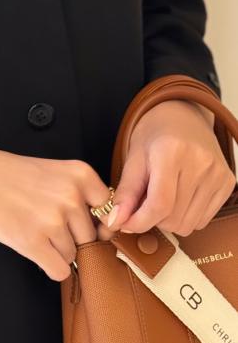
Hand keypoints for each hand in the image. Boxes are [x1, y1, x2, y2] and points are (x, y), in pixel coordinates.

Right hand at [0, 138, 111, 280]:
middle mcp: (71, 197)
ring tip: (33, 232)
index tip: (78, 224)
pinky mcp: (33, 242)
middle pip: (89, 238)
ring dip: (56, 251)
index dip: (93, 223)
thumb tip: (105, 231)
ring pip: (73, 255)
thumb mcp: (54, 172)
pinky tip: (35, 251)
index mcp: (81, 175)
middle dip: (70, 238)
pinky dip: (50, 267)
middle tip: (45, 226)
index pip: (108, 213)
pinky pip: (59, 270)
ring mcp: (53, 221)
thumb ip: (81, 194)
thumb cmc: (9, 176)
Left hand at [95, 99, 235, 240]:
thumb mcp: (133, 159)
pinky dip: (186, 217)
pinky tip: (180, 197)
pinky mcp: (227, 183)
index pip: (159, 205)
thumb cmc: (154, 136)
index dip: (138, 222)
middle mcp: (201, 163)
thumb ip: (125, 193)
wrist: (183, 117)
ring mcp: (217, 174)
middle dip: (152, 219)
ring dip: (169, 220)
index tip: (124, 224)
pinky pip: (203, 220)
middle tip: (144, 201)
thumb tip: (115, 222)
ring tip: (162, 197)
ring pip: (188, 225)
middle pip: (173, 219)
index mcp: (173, 152)